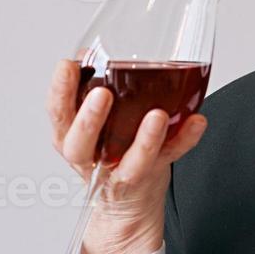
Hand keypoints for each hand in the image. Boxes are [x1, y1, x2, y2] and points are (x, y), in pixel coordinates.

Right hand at [47, 59, 207, 253]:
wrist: (128, 203)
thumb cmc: (109, 151)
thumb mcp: (90, 124)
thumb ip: (87, 90)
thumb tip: (88, 50)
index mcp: (72, 139)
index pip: (58, 116)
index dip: (59, 92)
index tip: (67, 66)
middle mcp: (93, 158)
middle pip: (81, 145)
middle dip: (89, 120)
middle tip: (103, 94)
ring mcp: (123, 170)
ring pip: (131, 161)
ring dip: (144, 139)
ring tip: (157, 115)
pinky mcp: (152, 175)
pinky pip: (171, 157)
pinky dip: (185, 139)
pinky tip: (196, 121)